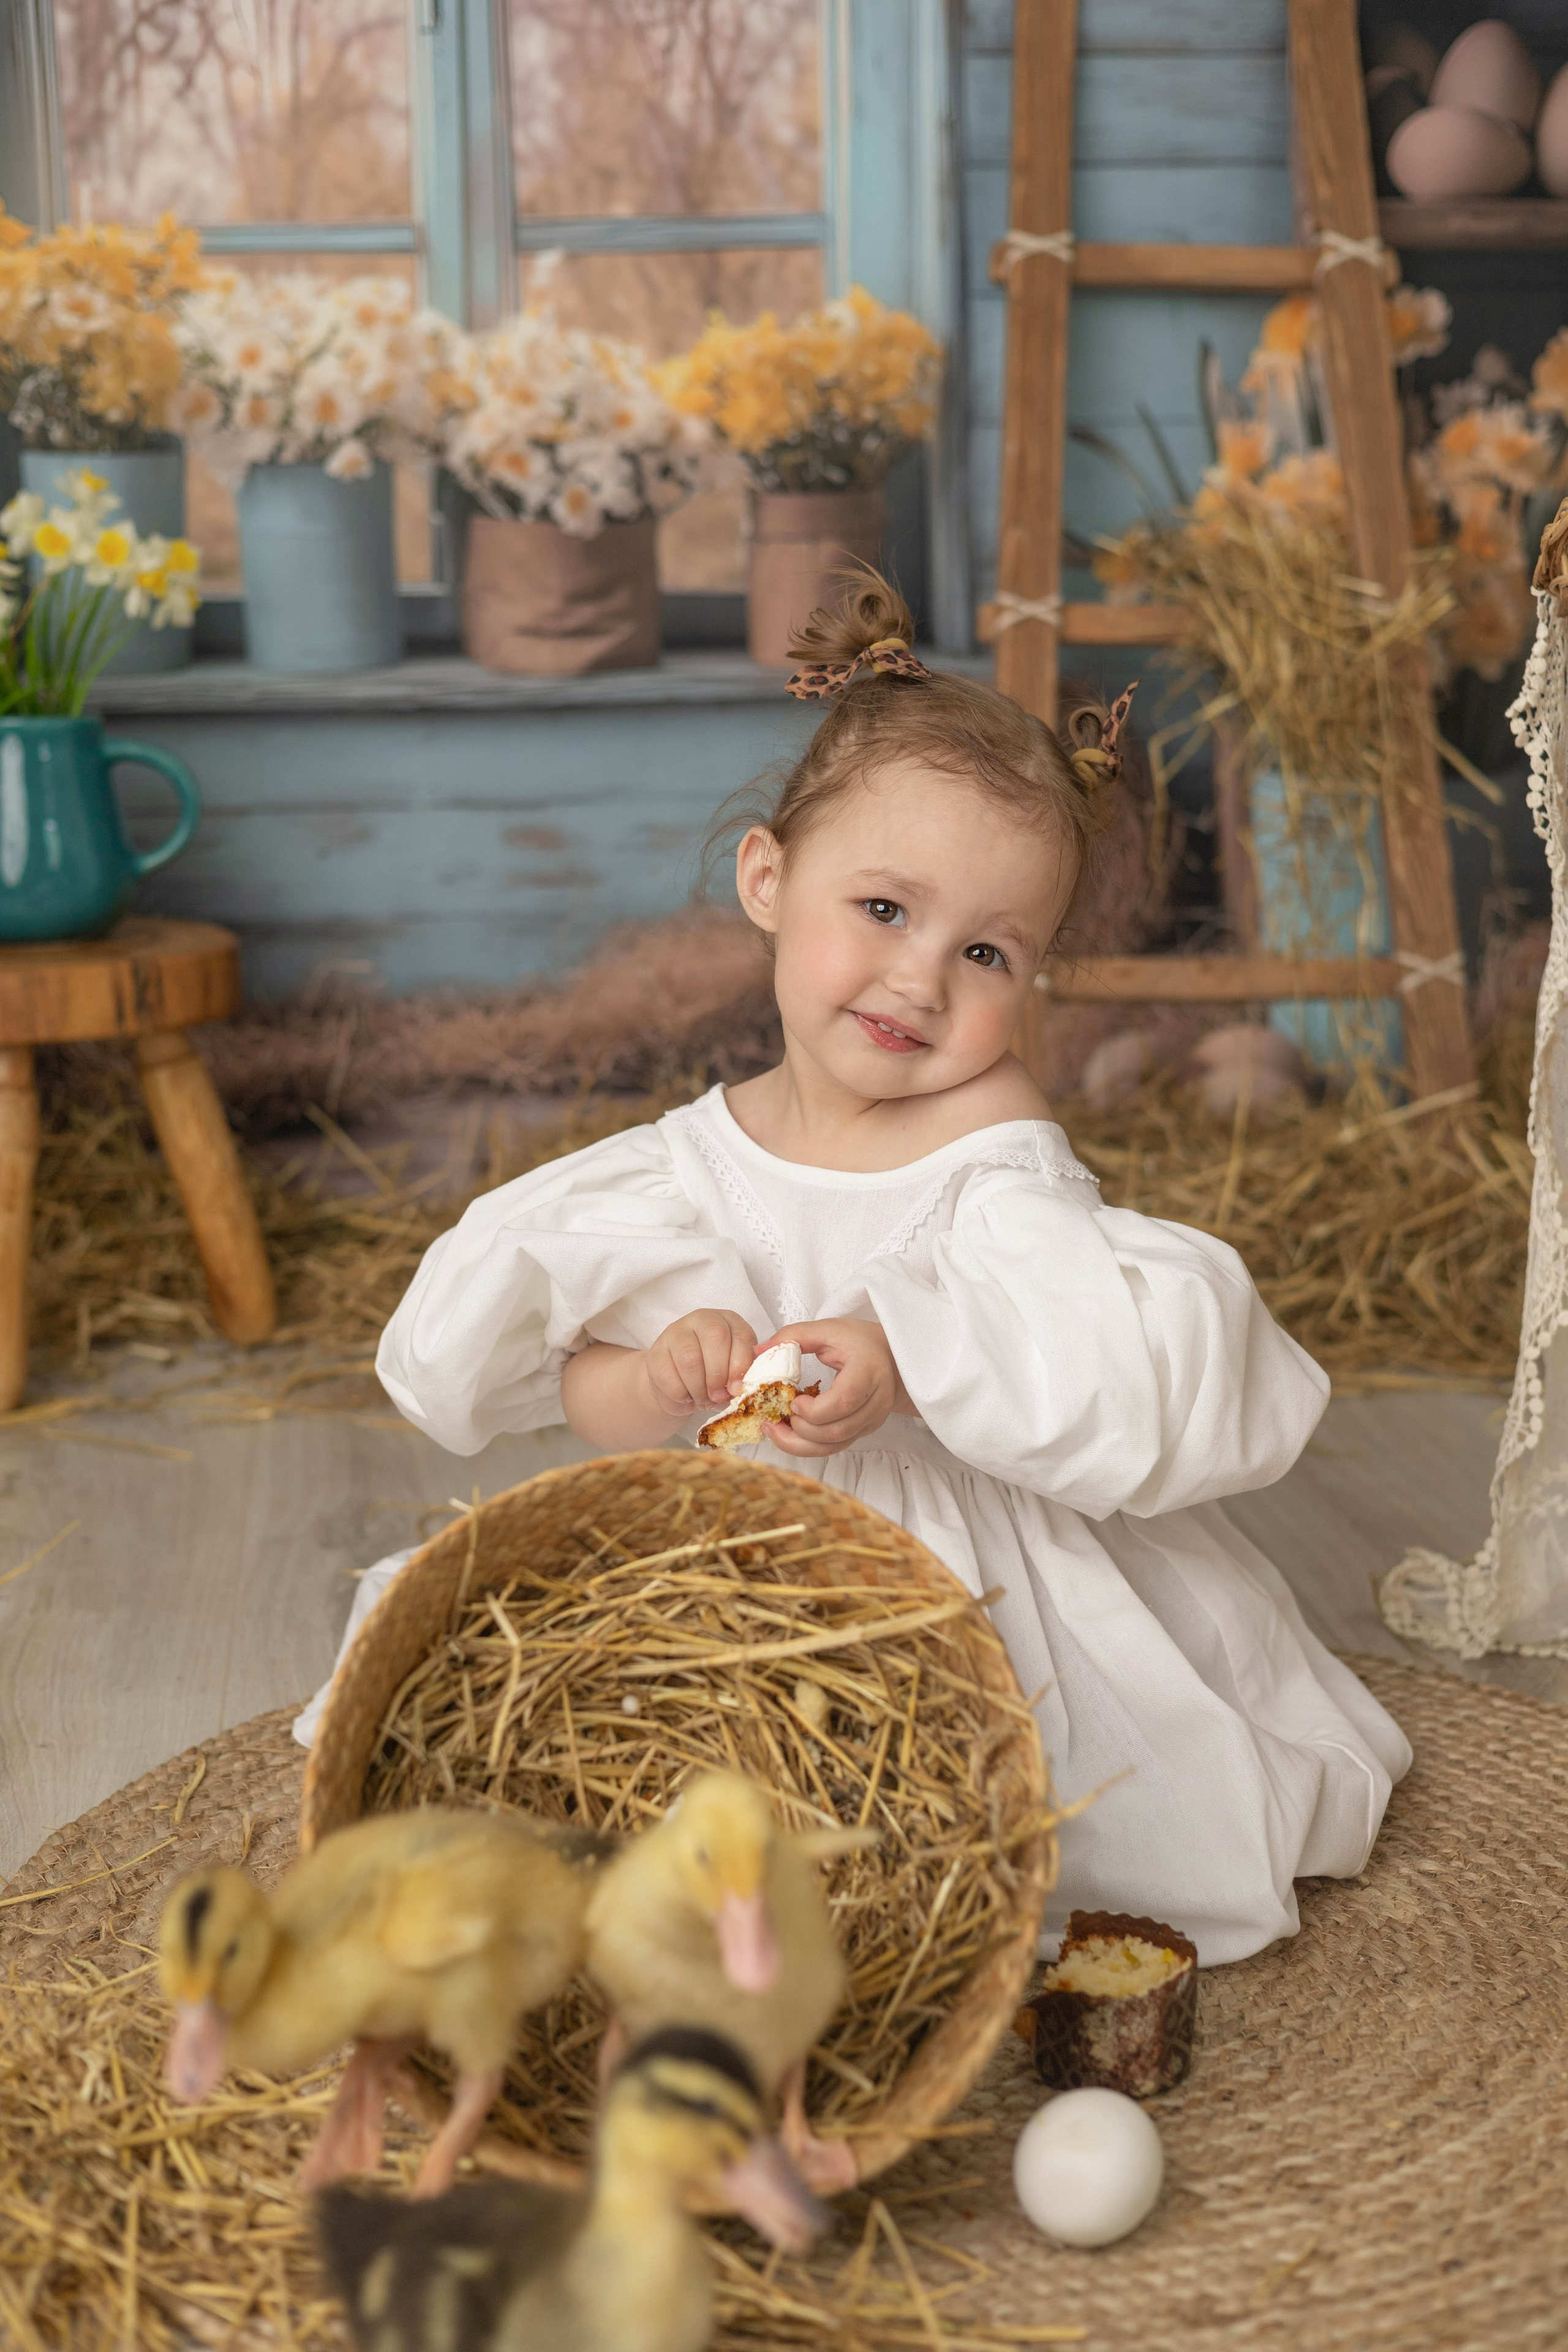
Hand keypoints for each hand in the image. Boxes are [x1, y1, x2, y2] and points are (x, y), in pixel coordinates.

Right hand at [643, 1309, 757, 1419]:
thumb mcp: (732, 1376)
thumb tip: (742, 1388)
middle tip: (717, 1396)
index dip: (741, 1365)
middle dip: (718, 1374)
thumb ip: (742, 1377)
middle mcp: (702, 1319)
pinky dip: (680, 1394)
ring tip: (702, 1399)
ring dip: (699, 1388)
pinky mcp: (655, 1352)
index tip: (736, 1389)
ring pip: (690, 1358)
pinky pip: (667, 1375)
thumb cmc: (713, 1378)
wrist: (679, 1387)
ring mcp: (675, 1332)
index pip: (741, 1335)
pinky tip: (685, 1396)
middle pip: (715, 1337)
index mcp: (729, 1322)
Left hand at [761, 1319, 909, 1458]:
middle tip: (774, 1417)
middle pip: (837, 1431)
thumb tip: (758, 1352)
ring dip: (799, 1444)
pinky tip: (789, 1433)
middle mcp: (876, 1401)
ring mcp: (872, 1420)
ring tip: (774, 1429)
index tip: (793, 1400)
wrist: (892, 1357)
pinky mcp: (864, 1430)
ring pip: (835, 1446)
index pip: (844, 1401)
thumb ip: (793, 1336)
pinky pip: (836, 1447)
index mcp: (869, 1371)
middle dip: (799, 1430)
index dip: (814, 1409)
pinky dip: (809, 1445)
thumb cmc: (859, 1341)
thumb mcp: (828, 1330)